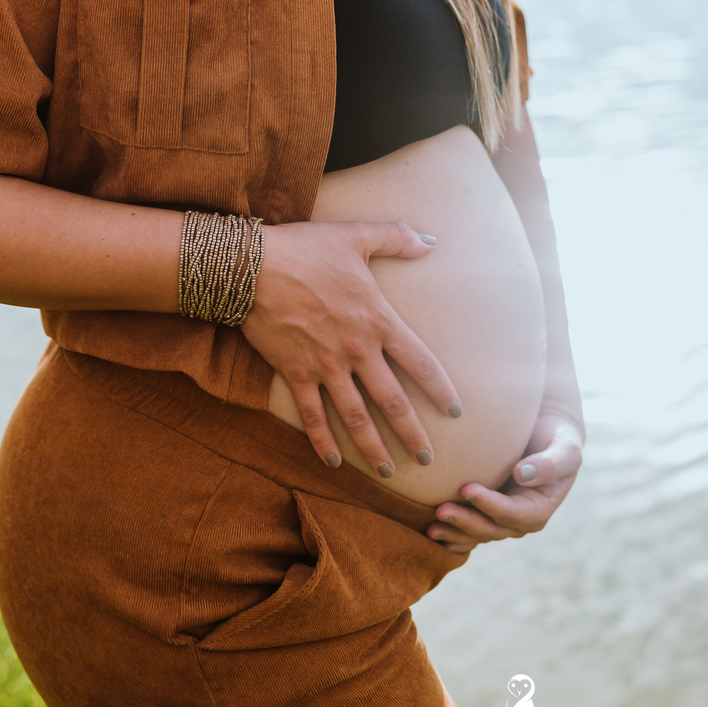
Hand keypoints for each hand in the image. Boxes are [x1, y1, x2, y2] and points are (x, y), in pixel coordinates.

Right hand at [240, 219, 462, 476]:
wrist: (252, 266)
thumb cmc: (305, 248)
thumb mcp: (356, 235)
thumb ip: (396, 238)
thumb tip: (431, 242)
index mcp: (378, 321)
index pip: (420, 363)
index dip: (441, 390)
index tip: (455, 412)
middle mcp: (356, 350)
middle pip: (393, 402)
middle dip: (413, 435)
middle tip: (427, 459)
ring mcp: (325, 366)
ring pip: (356, 417)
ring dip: (373, 448)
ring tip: (387, 471)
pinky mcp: (295, 373)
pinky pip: (312, 415)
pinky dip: (323, 441)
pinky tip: (334, 461)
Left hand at [423, 409, 583, 552]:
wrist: (544, 432)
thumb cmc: (557, 437)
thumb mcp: (566, 448)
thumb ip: (550, 463)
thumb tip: (520, 475)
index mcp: (540, 507)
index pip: (514, 512)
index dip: (491, 505)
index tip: (467, 489)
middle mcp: (521, 519)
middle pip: (492, 529)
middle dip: (466, 522)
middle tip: (440, 509)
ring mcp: (503, 519)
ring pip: (478, 534)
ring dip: (455, 532)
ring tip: (430, 527)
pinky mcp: (487, 512)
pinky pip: (470, 531)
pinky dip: (453, 536)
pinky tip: (431, 535)